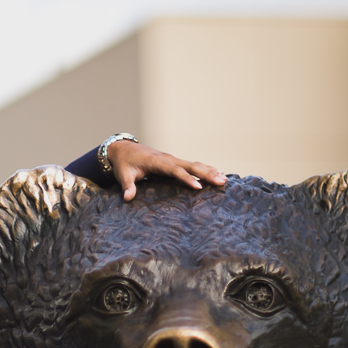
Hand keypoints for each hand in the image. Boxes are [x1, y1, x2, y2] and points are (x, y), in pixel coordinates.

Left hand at [109, 139, 225, 198]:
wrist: (124, 149)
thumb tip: (127, 198)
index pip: (175, 171)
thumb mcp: (123, 175)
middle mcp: (168, 159)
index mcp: (157, 162)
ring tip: (224, 179)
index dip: (186, 178)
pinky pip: (192, 166)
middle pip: (190, 166)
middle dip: (206, 174)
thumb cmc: (124, 163)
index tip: (198, 187)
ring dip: (209, 171)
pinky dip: (204, 169)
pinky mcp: (174, 162)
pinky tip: (216, 174)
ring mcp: (172, 159)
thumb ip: (127, 186)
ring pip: (194, 164)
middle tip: (221, 181)